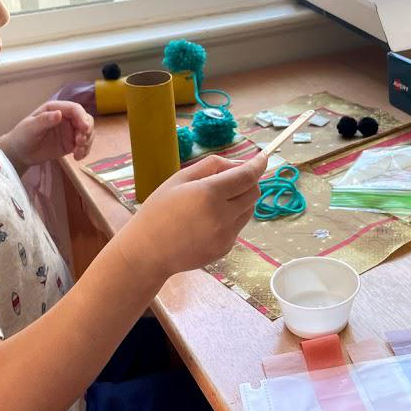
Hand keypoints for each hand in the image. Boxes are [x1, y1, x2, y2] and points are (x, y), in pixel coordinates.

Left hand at [0, 101, 94, 171]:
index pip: (75, 109)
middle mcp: (65, 118)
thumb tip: (59, 114)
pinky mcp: (71, 143)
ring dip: (87, 142)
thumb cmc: (22, 136)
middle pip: (85, 119)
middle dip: (87, 131)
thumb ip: (44, 120)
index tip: (84, 129)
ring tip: (77, 153)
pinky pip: (84, 145)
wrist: (20, 153)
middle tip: (80, 143)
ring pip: (87, 132)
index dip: (82, 117)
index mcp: (56, 109)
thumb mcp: (30, 127)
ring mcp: (69, 131)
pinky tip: (78, 157)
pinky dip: (85, 150)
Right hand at [125, 153, 267, 274]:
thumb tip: (241, 164)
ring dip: (240, 200)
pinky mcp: (225, 248)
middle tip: (229, 179)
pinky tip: (206, 221)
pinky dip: (231, 218)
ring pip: (249, 210)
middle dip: (248, 182)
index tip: (264, 158)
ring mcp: (225, 235)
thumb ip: (213, 165)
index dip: (258, 165)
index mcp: (208, 193)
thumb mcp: (180, 178)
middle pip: (254, 193)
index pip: (246, 176)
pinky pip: (238, 227)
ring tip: (213, 202)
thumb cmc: (158, 210)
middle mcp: (222, 215)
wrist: (146, 252)